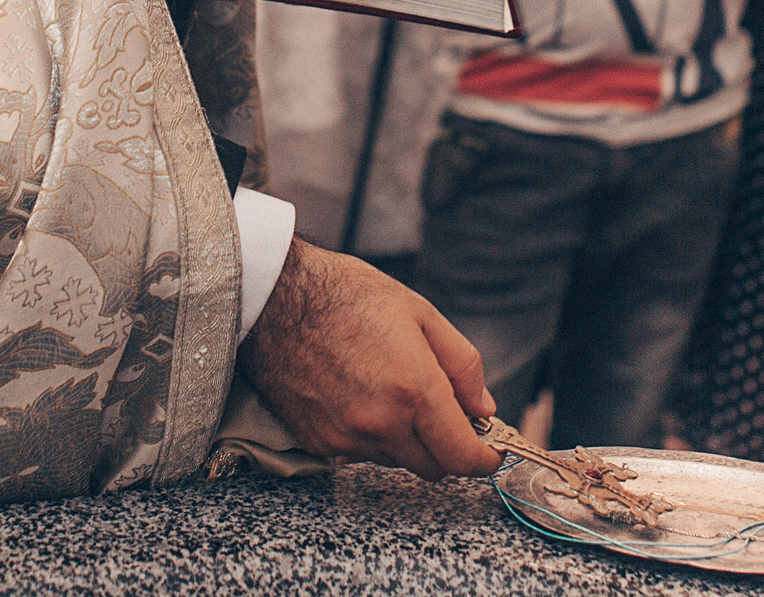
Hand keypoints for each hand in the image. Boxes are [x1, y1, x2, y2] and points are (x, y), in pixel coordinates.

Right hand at [239, 238, 499, 480]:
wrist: (274, 298)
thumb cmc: (346, 295)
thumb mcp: (420, 312)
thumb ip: (462, 364)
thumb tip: (483, 408)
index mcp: (413, 389)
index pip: (461, 455)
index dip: (483, 458)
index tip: (490, 451)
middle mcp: (381, 423)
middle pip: (432, 467)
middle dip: (445, 445)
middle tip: (441, 410)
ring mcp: (346, 438)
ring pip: (395, 461)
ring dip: (405, 440)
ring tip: (388, 390)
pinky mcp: (317, 443)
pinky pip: (359, 455)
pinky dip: (370, 437)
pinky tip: (357, 395)